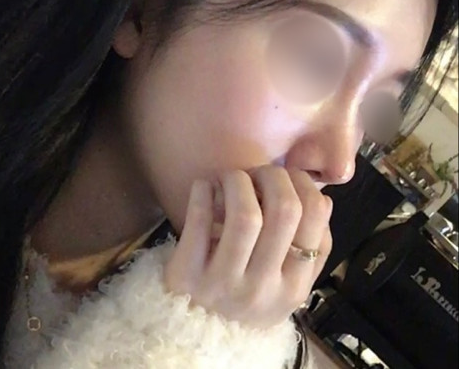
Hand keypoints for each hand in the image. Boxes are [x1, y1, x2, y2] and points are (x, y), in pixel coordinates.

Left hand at [164, 165, 332, 328]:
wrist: (197, 335)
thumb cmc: (246, 298)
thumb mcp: (286, 286)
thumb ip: (310, 248)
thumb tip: (322, 197)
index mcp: (293, 287)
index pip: (314, 218)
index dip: (302, 183)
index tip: (286, 176)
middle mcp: (263, 288)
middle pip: (284, 210)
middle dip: (273, 176)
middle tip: (258, 173)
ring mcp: (223, 284)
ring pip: (245, 214)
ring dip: (239, 180)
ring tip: (230, 177)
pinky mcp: (187, 275)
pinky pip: (198, 221)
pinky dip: (203, 192)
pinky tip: (205, 186)